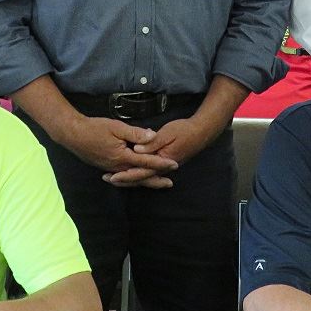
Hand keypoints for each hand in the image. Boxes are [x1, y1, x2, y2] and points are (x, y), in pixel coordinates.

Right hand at [60, 116, 177, 187]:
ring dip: (145, 181)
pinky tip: (136, 180)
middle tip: (170, 183)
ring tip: (157, 183)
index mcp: (123, 157)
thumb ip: (136, 133)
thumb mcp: (116, 127)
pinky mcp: (106, 168)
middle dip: (156, 179)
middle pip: (140, 177)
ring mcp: (111, 169)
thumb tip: (153, 136)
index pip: (146, 162)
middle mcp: (118, 167)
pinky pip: (123, 178)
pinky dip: (132, 180)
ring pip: (132, 179)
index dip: (161, 163)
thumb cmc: (94, 128)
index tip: (174, 165)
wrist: (73, 135)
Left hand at [104, 116, 219, 187]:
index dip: (126, 174)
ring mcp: (163, 166)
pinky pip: (148, 171)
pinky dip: (137, 172)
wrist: (201, 132)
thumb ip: (152, 142)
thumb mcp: (167, 133)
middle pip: (141, 177)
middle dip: (124, 179)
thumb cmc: (184, 130)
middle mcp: (162, 167)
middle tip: (108, 179)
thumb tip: (136, 150)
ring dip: (129, 177)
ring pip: (144, 176)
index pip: (141, 171)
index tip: (113, 176)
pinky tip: (129, 171)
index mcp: (161, 161)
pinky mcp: (163, 162)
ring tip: (114, 177)